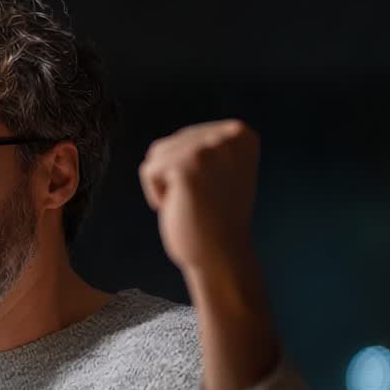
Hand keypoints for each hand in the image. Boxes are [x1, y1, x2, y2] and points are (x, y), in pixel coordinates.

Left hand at [139, 120, 259, 274]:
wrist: (222, 256)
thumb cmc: (215, 219)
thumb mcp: (219, 170)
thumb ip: (207, 147)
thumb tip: (186, 137)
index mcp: (240, 134)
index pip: (187, 137)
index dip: (186, 170)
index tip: (210, 191)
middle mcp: (228, 135)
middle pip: (169, 143)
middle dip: (174, 177)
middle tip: (201, 202)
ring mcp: (208, 148)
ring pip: (157, 156)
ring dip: (165, 185)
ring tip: (191, 203)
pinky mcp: (187, 165)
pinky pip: (149, 171)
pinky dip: (156, 194)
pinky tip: (180, 207)